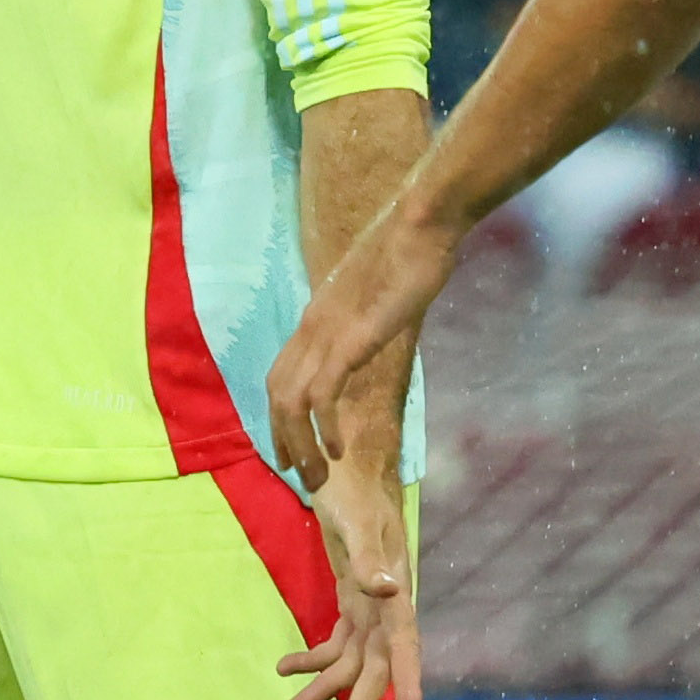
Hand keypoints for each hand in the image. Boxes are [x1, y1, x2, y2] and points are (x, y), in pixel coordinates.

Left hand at [265, 203, 459, 489]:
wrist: (422, 219)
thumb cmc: (412, 248)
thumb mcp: (382, 290)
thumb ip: (371, 314)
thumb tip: (378, 326)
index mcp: (318, 315)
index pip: (282, 372)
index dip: (279, 415)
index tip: (288, 449)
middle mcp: (313, 324)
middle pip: (277, 391)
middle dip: (283, 440)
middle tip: (301, 479)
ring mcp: (328, 330)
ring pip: (292, 400)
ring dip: (300, 445)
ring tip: (316, 479)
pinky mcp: (352, 337)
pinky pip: (323, 392)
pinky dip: (322, 426)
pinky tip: (335, 451)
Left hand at [274, 455, 418, 699]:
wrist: (345, 465)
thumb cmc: (352, 492)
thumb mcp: (356, 524)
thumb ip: (369, 560)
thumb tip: (389, 590)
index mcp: (394, 597)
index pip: (406, 650)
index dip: (411, 687)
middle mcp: (386, 608)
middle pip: (376, 668)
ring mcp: (369, 606)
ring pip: (351, 661)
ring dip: (324, 687)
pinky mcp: (351, 600)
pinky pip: (336, 642)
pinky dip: (312, 658)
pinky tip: (284, 668)